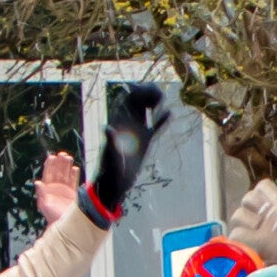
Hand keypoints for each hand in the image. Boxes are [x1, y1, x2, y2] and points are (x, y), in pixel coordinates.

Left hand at [33, 151, 79, 227]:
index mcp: (47, 190)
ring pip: (65, 175)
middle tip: (62, 154)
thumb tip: (37, 182)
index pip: (48, 174)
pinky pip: (73, 181)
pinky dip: (74, 175)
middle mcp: (55, 188)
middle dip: (59, 163)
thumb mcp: (44, 205)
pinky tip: (75, 168)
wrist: (65, 226)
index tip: (52, 157)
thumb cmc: (52, 217)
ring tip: (69, 157)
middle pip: (57, 172)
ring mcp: (64, 190)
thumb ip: (42, 193)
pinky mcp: (72, 194)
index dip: (49, 166)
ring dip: (66, 166)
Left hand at [86, 84, 170, 220]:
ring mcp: (136, 131)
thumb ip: (110, 141)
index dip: (137, 91)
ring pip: (146, 110)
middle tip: (158, 98)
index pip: (127, 98)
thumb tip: (107, 127)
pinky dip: (162, 120)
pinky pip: (155, 126)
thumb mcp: (111, 155)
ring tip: (163, 103)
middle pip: (138, 99)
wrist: (115, 185)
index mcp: (118, 122)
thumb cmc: (110, 171)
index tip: (147, 93)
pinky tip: (169, 114)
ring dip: (155, 103)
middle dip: (148, 93)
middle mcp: (127, 123)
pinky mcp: (145, 141)